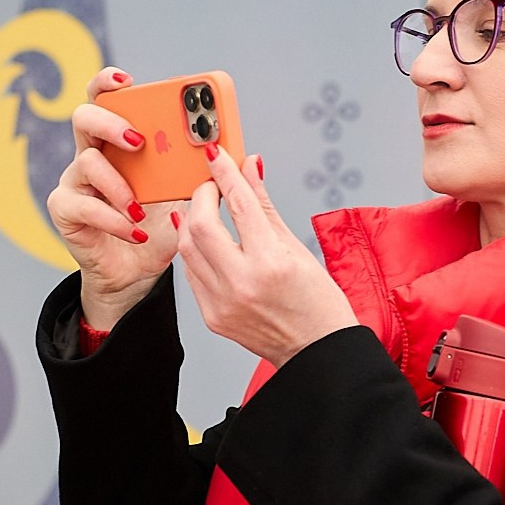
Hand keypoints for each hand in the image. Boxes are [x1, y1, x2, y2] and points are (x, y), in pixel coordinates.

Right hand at [48, 68, 178, 330]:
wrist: (137, 272)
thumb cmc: (159, 225)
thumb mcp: (184, 195)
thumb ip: (198, 170)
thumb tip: (235, 152)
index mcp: (117, 140)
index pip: (104, 97)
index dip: (108, 82)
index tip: (127, 80)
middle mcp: (91, 153)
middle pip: (84, 117)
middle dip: (111, 123)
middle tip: (139, 141)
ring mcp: (75, 181)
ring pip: (87, 163)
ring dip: (119, 185)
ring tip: (142, 208)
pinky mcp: (65, 210)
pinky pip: (85, 206)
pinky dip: (114, 219)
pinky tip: (135, 231)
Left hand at [178, 144, 358, 368]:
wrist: (315, 350)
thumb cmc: (316, 302)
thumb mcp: (296, 247)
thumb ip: (264, 205)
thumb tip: (250, 167)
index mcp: (271, 263)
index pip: (240, 204)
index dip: (226, 173)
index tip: (217, 155)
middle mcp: (243, 283)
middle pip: (201, 225)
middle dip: (202, 196)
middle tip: (213, 187)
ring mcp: (223, 303)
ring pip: (187, 248)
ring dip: (192, 221)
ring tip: (207, 210)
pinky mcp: (212, 317)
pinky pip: (191, 274)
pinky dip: (195, 251)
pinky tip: (206, 241)